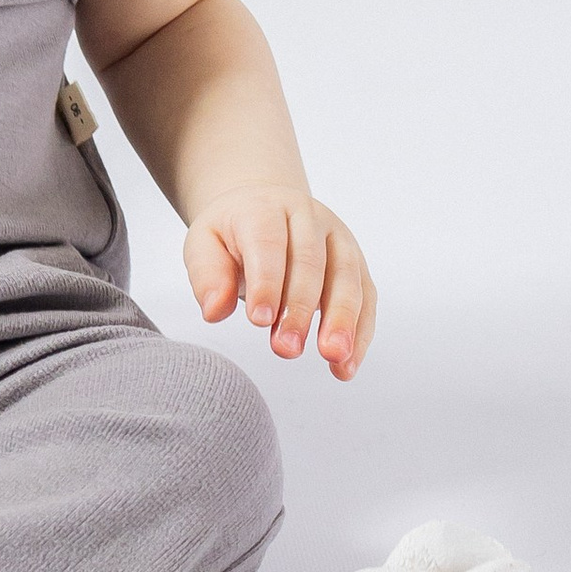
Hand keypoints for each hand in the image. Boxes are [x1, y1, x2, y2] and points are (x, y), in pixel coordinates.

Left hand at [184, 189, 375, 375]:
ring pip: (348, 277)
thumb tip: (214, 311)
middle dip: (301, 309)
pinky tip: (346, 365)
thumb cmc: (233, 232)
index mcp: (266, 208)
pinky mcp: (356, 263)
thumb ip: (207, 275)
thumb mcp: (204, 243)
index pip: (269, 242)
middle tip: (287, 348)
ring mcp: (338, 238)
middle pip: (311, 261)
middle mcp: (308, 217)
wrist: (264, 206)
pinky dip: (359, 332)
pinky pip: (366, 297)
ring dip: (342, 320)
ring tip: (333, 357)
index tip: (259, 321)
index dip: (267, 282)